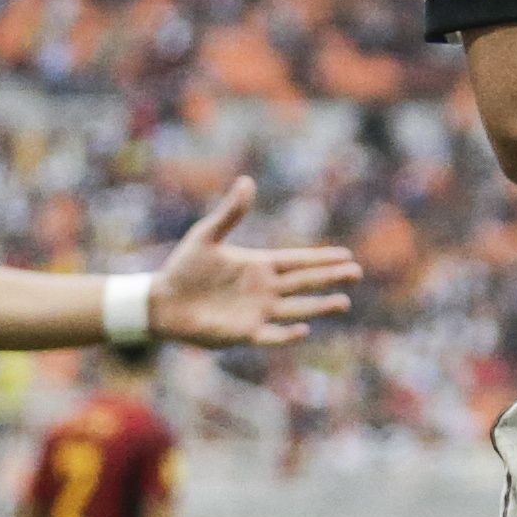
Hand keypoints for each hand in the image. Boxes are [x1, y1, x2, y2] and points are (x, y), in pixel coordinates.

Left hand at [148, 177, 362, 347]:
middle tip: (356, 273)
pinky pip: (272, 335)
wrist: (160, 302)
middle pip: (305, 283)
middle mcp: (265, 289)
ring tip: (344, 302)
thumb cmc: (184, 268)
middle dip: (331, 278)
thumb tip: (247, 181)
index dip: (321, 259)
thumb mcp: (206, 235)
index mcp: (260, 265)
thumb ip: (230, 213)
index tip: (346, 255)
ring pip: (297, 308)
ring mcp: (258, 311)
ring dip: (320, 306)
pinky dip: (288, 335)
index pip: (298, 261)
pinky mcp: (244, 333)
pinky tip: (304, 329)